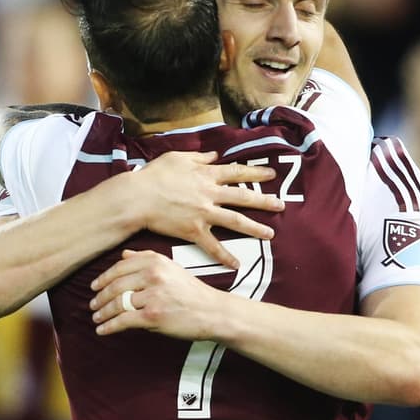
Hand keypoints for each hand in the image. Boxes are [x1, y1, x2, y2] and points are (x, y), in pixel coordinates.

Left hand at [89, 250, 223, 338]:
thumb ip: (146, 259)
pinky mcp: (152, 316)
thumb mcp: (171, 268)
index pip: (119, 268)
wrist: (213, 312)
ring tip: (97, 318)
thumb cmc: (193, 292)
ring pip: (117, 304)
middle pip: (115, 286)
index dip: (103, 279)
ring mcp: (152, 295)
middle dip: (100, 298)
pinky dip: (109, 327)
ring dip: (103, 313)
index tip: (95, 286)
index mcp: (155, 261)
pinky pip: (123, 321)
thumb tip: (124, 254)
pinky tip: (103, 330)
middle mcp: (153, 275)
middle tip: (93, 305)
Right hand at [123, 150, 282, 269]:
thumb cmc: (154, 175)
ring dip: (255, 228)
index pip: (237, 172)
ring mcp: (204, 213)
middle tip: (281, 205)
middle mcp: (210, 194)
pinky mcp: (194, 231)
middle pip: (243, 197)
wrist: (138, 197)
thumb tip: (215, 155)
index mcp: (207, 175)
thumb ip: (199, 157)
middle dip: (264, 201)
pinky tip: (237, 264)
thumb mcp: (177, 157)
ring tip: (270, 234)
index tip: (271, 175)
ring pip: (235, 221)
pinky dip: (225, 256)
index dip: (256, 174)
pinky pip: (213, 246)